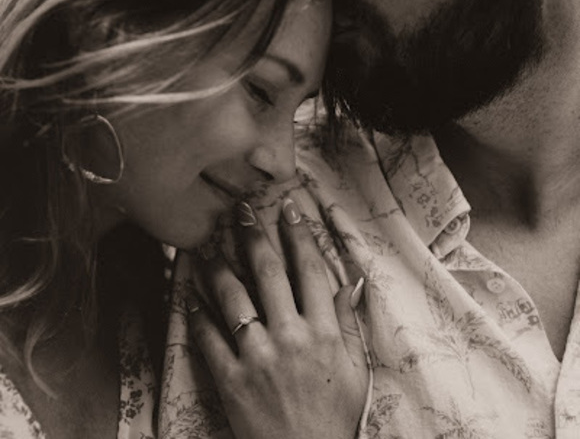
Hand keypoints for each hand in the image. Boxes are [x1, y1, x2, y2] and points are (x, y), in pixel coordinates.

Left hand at [188, 198, 368, 438]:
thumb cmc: (335, 416)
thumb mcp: (355, 370)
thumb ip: (349, 323)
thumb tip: (350, 283)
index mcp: (324, 332)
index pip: (309, 269)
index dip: (298, 234)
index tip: (288, 209)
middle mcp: (290, 337)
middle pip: (268, 273)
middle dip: (253, 236)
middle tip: (240, 211)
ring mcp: (258, 358)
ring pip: (233, 298)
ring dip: (218, 268)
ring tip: (207, 247)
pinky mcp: (231, 380)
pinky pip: (209, 339)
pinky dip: (197, 315)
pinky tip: (189, 297)